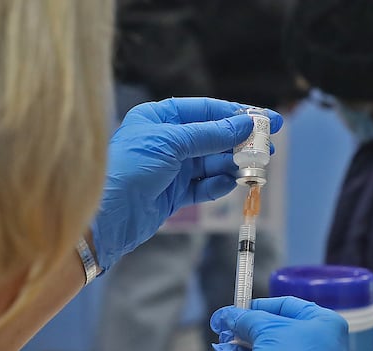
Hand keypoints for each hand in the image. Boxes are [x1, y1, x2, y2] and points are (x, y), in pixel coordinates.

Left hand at [90, 98, 282, 270]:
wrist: (104, 218)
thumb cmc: (128, 169)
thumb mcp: (172, 143)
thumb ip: (211, 134)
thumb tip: (246, 123)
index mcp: (159, 118)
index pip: (206, 110)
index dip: (238, 114)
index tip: (268, 119)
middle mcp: (166, 141)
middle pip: (213, 137)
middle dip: (240, 143)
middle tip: (268, 149)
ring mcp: (171, 169)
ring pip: (212, 163)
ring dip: (233, 166)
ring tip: (252, 170)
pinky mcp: (173, 195)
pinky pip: (204, 186)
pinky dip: (218, 185)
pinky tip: (230, 184)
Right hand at [210, 297, 349, 350]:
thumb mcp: (266, 331)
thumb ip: (245, 319)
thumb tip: (230, 315)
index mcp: (324, 324)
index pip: (287, 306)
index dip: (258, 306)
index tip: (238, 309)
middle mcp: (318, 347)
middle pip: (273, 333)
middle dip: (244, 334)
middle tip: (224, 332)